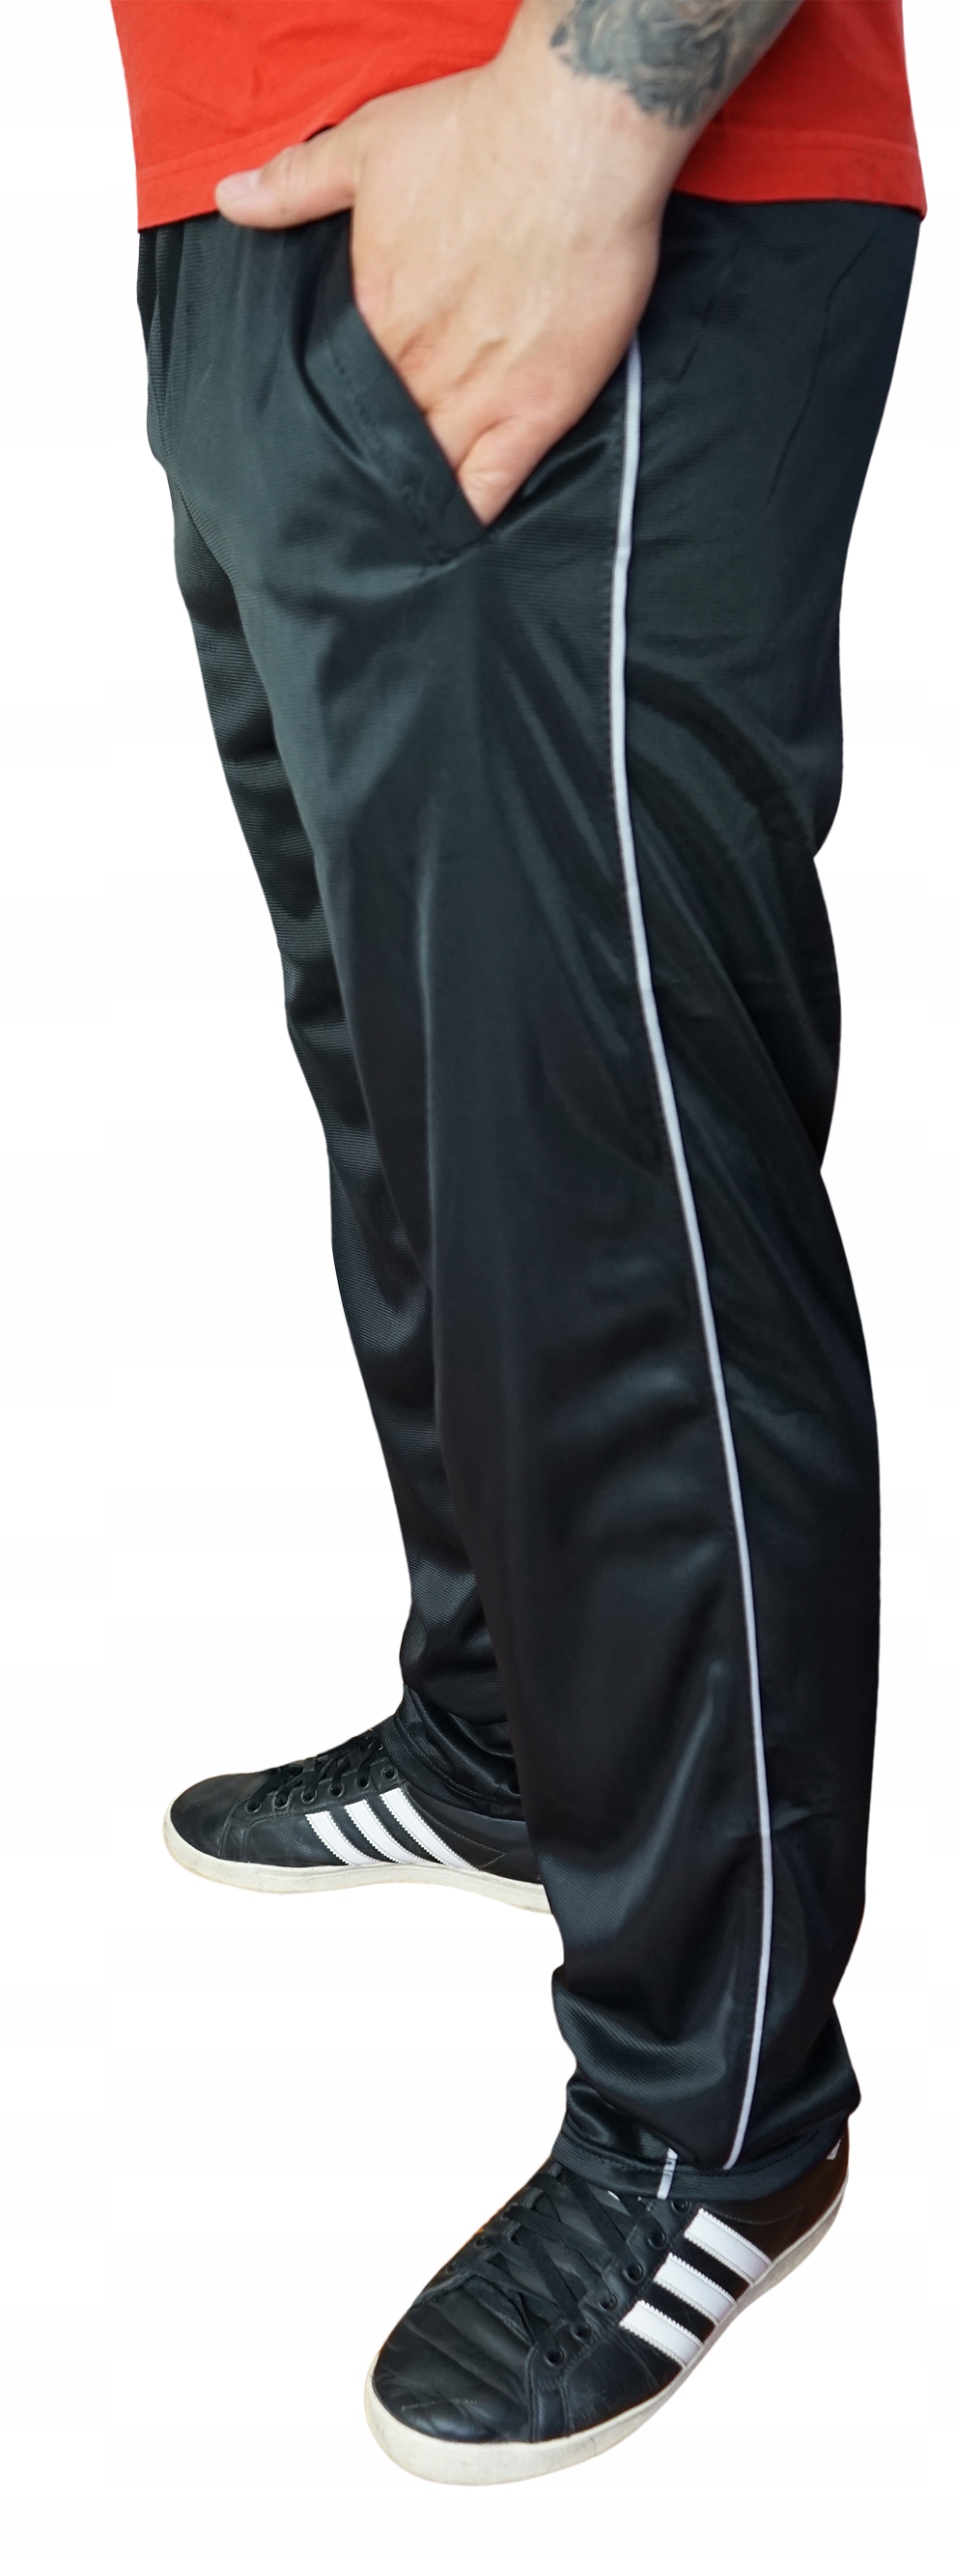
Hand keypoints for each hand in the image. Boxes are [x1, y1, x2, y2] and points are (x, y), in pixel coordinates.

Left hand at [216, 2, 693, 523]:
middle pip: (377, 442)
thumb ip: (294, 184)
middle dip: (365, 469)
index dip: (331, 419)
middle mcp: (418, 365)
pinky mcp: (537, 408)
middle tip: (352, 501)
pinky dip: (469, 516)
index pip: (336, 392)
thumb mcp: (367, 144)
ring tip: (394, 528)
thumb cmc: (479, 128)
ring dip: (409, 501)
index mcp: (373, 313)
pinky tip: (452, 534)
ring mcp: (478, 393)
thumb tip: (229, 199)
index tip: (324, 439)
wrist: (579, 132)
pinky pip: (493, 488)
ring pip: (428, 475)